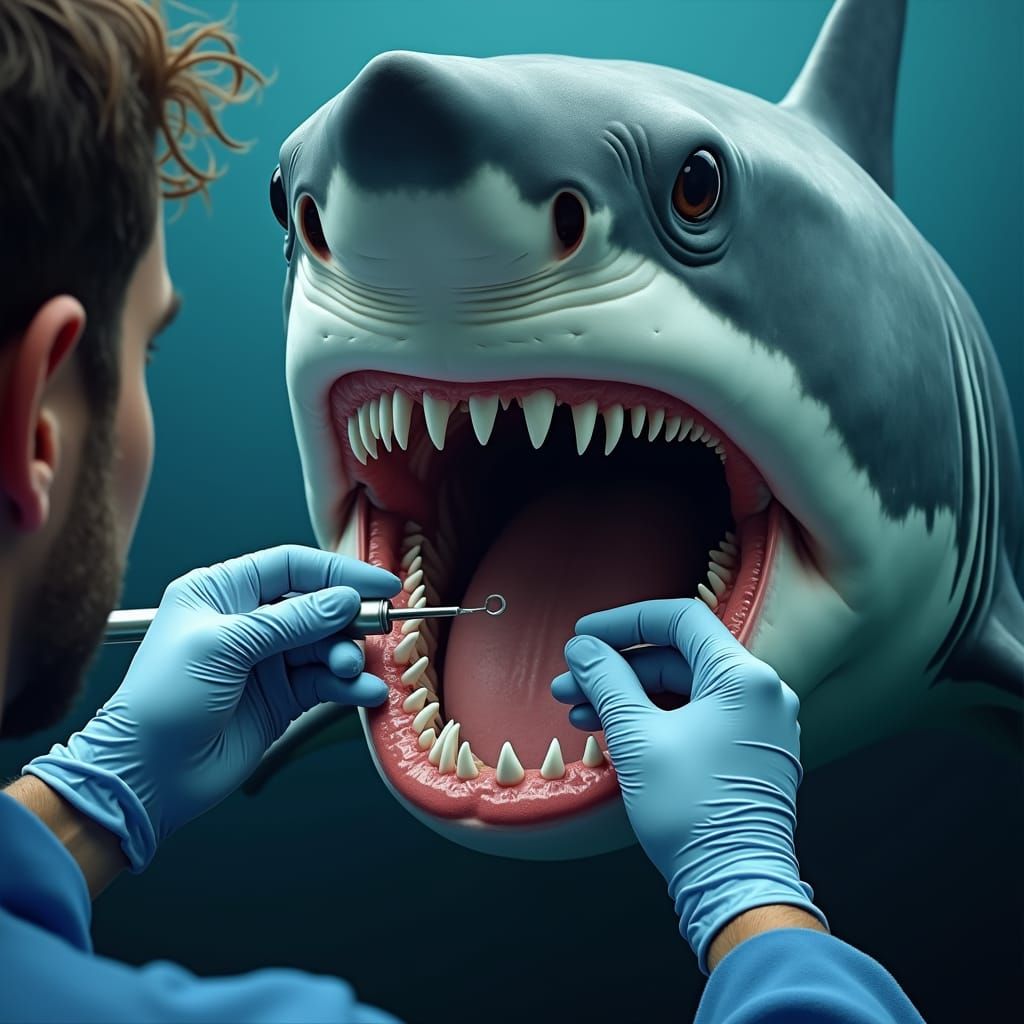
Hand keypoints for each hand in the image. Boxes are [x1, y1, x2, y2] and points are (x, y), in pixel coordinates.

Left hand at [24, 545, 398, 870]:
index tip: (380, 583)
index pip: (291, 566)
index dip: (338, 572)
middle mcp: (247, 622)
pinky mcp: (282, 698)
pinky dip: (348, 686)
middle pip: (316, 605)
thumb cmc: (162, 700)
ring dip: (348, 655)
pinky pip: (327, 683)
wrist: (148, 776)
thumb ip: (290, 620)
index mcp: (222, 592)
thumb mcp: (224, 646)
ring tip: (352, 670)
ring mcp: (267, 662)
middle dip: (348, 617)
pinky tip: (363, 692)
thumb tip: (343, 599)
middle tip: (377, 628)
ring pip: (327, 645)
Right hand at [551, 598, 826, 973]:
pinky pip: (697, 717)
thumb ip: (607, 680)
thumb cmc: (692, 812)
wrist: (732, 886)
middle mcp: (762, 693)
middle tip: (569, 684)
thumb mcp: (637, 737)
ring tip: (579, 713)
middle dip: (616, 668)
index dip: (623, 621)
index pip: (679, 619)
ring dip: (629, 696)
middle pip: (677, 656)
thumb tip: (583, 648)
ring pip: (683, 690)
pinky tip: (613, 732)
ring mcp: (760, 725)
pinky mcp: (749, 754)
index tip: (584, 635)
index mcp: (744, 677)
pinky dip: (655, 718)